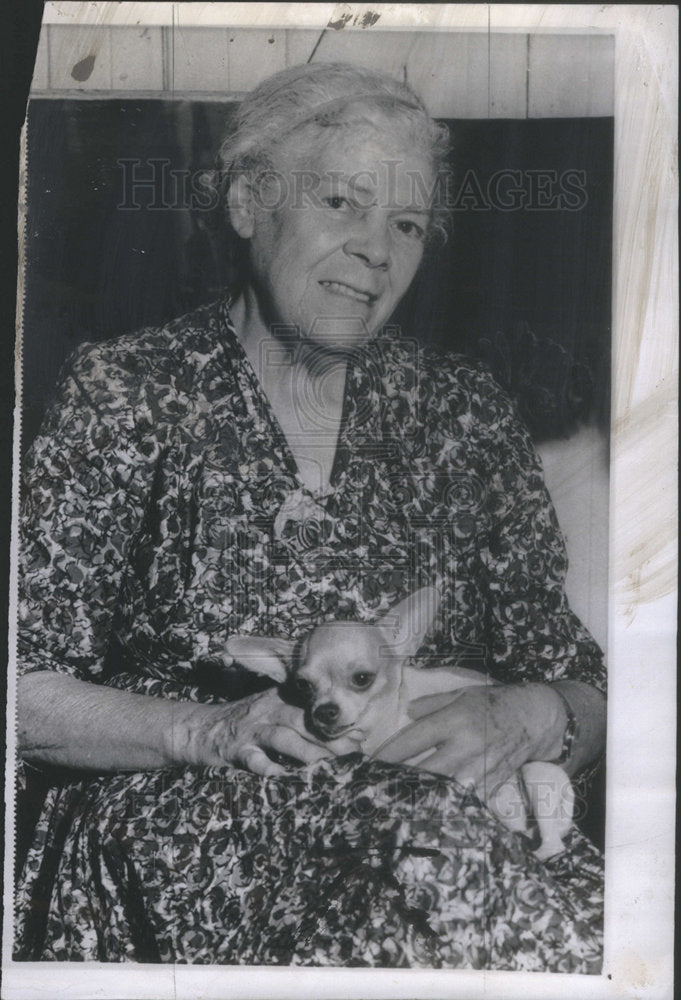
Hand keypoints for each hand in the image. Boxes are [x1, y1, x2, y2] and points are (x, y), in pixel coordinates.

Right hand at [172, 688, 360, 777]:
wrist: (199, 728)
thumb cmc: (245, 723)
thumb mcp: (271, 709)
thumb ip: (299, 716)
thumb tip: (341, 733)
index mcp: (279, 699)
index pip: (313, 708)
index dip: (337, 723)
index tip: (361, 735)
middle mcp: (268, 710)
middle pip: (303, 722)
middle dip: (330, 738)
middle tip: (353, 754)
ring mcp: (251, 730)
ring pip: (283, 738)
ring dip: (307, 752)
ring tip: (326, 767)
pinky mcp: (235, 749)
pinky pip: (254, 759)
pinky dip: (268, 768)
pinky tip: (282, 777)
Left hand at [376, 683, 566, 806]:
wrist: (534, 718)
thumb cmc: (492, 704)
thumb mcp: (460, 693)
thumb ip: (431, 704)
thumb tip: (407, 713)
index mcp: (455, 720)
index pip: (413, 740)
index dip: (388, 754)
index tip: (369, 765)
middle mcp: (466, 745)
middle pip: (425, 771)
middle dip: (399, 783)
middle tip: (376, 791)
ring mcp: (480, 768)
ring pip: (444, 791)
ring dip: (420, 799)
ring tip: (396, 806)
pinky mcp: (491, 785)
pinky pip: (464, 801)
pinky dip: (446, 807)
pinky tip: (429, 814)